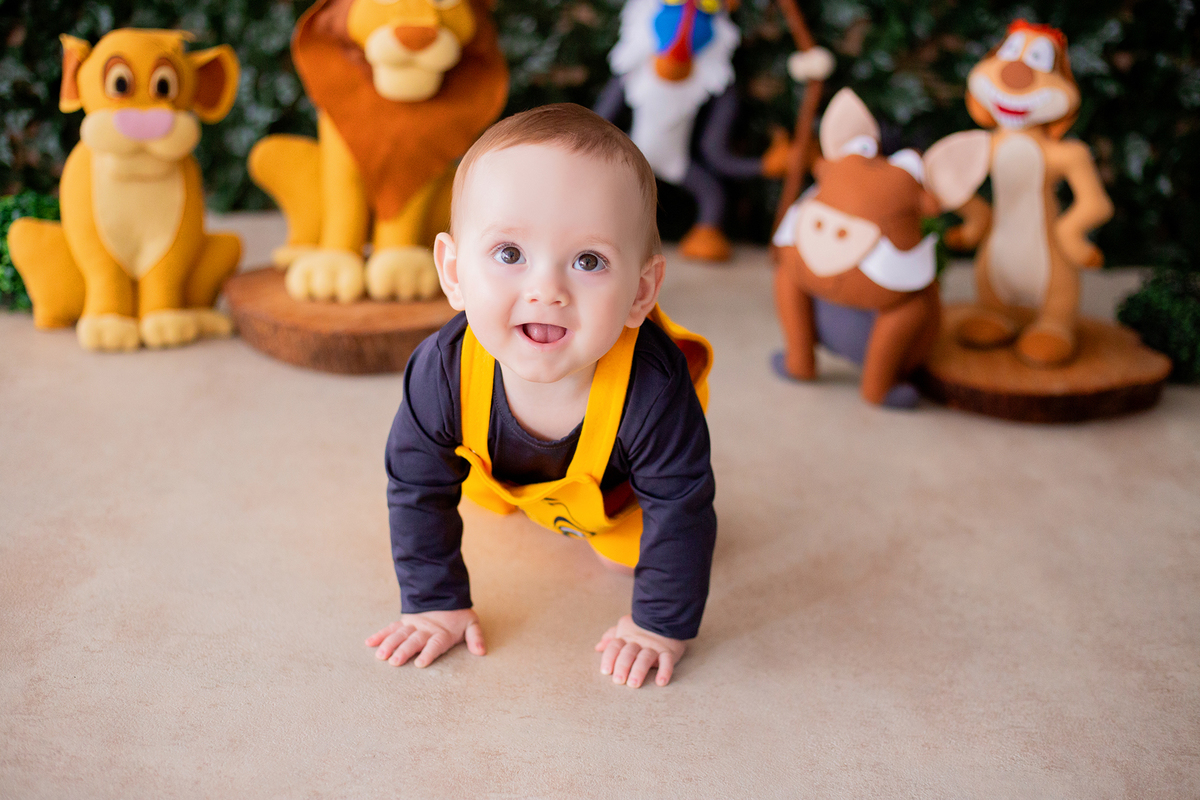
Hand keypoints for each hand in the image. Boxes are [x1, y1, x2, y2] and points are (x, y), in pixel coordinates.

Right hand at [366, 609, 485, 667]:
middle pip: (414, 640)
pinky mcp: (404, 622)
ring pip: (400, 634)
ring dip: (389, 644)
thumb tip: (481, 652)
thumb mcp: (471, 624)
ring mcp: (413, 625)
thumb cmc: (458, 616)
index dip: (428, 653)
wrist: (445, 594)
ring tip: (380, 655)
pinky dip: (380, 635)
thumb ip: (475, 637)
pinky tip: (369, 643)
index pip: (435, 644)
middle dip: (404, 651)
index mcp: (442, 633)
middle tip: (394, 662)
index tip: (420, 663)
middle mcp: (425, 630)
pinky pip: (391, 628)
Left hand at [595, 615, 685, 687]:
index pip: (615, 646)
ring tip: (634, 684)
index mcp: (626, 637)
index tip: (605, 671)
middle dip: (623, 666)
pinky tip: (661, 682)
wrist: (666, 614)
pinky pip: (667, 660)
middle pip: (629, 653)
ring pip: (646, 658)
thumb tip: (598, 647)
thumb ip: (611, 637)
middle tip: (618, 680)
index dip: (609, 658)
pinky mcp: (669, 651)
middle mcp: (639, 642)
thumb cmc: (641, 626)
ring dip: (639, 670)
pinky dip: (665, 671)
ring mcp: (654, 647)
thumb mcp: (625, 627)